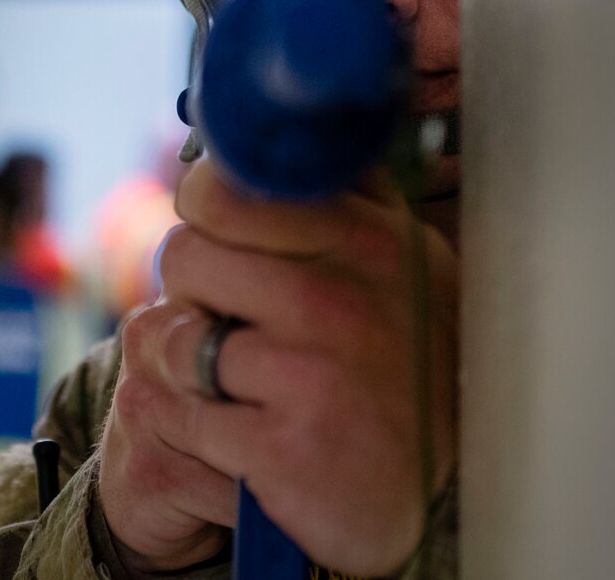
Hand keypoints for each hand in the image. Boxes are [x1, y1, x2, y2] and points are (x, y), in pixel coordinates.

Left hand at [99, 159, 457, 576]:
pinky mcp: (283, 448)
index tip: (217, 230)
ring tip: (229, 372)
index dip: (203, 209)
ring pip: (174, 338)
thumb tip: (285, 128)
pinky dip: (196, 422)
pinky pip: (184, 413)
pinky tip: (238, 426)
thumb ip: (349, 192)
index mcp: (362, 238)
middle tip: (224, 309)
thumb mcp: (403, 257)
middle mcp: (336, 298)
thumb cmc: (407, 353)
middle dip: (192, 284)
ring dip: (187, 359)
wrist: (440, 485)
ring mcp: (310, 374)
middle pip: (184, 255)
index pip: (223, 192)